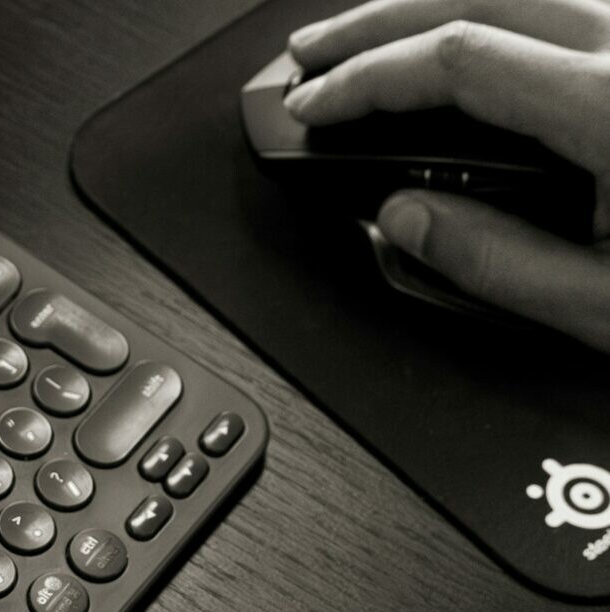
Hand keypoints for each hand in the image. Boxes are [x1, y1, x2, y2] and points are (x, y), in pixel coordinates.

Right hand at [284, 0, 609, 350]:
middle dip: (375, 22)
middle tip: (309, 55)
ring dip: (431, 7)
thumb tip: (407, 220)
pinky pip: (564, 7)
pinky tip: (467, 37)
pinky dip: (497, 16)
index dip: (366, 79)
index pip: (459, 60)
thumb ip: (501, 262)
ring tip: (373, 34)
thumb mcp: (608, 304)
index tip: (313, 107)